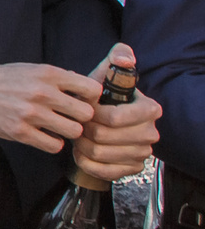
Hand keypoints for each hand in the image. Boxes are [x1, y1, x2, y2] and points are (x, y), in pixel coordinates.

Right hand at [0, 62, 100, 154]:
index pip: (92, 89)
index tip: (82, 101)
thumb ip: (57, 77)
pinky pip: (54, 145)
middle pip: (86, 113)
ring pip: (73, 131)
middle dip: (81, 117)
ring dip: (68, 132)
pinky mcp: (19, 132)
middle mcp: (42, 93)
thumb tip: (84, 86)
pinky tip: (45, 136)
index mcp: (48, 74)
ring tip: (58, 128)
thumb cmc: (0, 79)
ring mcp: (31, 114)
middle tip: (71, 118)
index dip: (91, 98)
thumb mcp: (30, 68)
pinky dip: (53, 143)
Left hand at [70, 44, 159, 182]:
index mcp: (149, 109)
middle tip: (77, 124)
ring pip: (100, 153)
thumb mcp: (107, 73)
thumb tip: (125, 59)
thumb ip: (117, 58)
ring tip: (79, 136)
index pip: (115, 118)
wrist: (99, 121)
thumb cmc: (101, 96)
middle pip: (104, 137)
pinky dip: (85, 161)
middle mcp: (151, 133)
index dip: (94, 115)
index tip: (85, 109)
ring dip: (82, 145)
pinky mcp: (132, 168)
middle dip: (85, 130)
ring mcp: (143, 152)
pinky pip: (102, 170)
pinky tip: (82, 151)